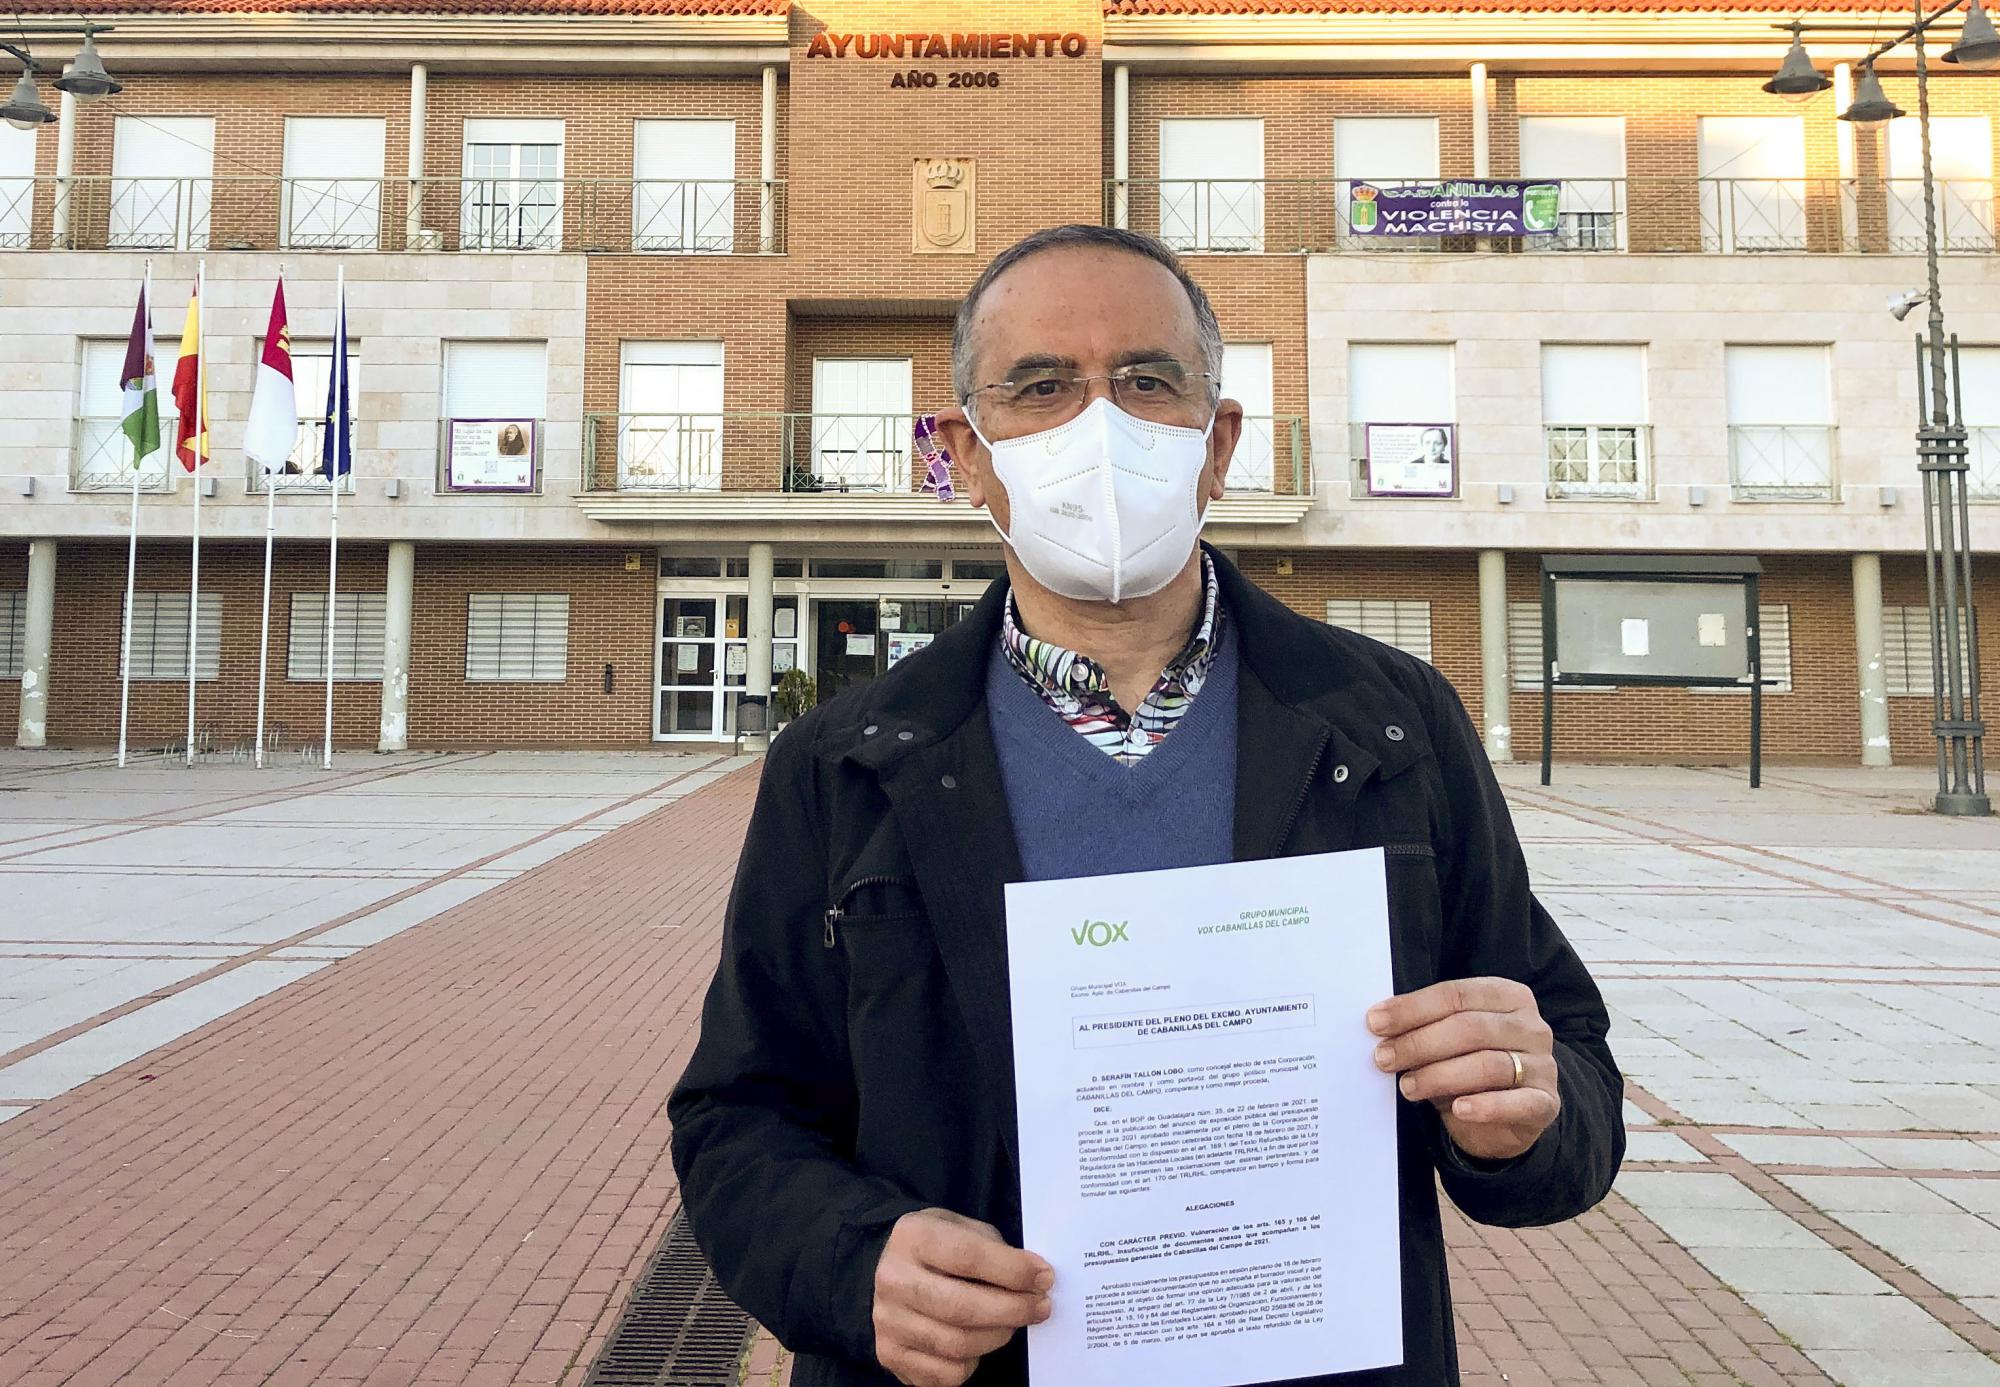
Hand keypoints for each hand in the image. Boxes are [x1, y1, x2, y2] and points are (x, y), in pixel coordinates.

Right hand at [873, 1208, 1052, 1386]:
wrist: (886, 1269)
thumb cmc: (937, 1248)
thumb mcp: (962, 1228)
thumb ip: (995, 1249)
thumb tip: (1035, 1280)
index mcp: (912, 1237)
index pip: (968, 1257)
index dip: (1013, 1271)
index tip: (1044, 1278)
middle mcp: (893, 1280)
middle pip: (962, 1307)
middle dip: (1013, 1310)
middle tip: (1040, 1307)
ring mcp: (888, 1321)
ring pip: (958, 1345)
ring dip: (999, 1336)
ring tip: (1013, 1322)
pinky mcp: (891, 1354)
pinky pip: (947, 1373)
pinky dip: (973, 1362)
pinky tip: (978, 1340)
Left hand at [1367, 977, 1560, 1161]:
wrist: (1508, 1115)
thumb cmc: (1470, 1064)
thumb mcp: (1449, 1039)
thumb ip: (1424, 1026)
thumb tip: (1378, 1023)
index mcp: (1508, 996)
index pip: (1457, 995)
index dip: (1413, 1008)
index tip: (1375, 1022)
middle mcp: (1531, 1026)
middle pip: (1471, 1028)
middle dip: (1420, 1042)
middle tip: (1384, 1058)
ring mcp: (1543, 1065)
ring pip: (1488, 1065)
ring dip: (1440, 1075)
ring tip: (1407, 1087)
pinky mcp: (1546, 1103)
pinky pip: (1518, 1103)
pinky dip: (1486, 1106)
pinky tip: (1458, 1110)